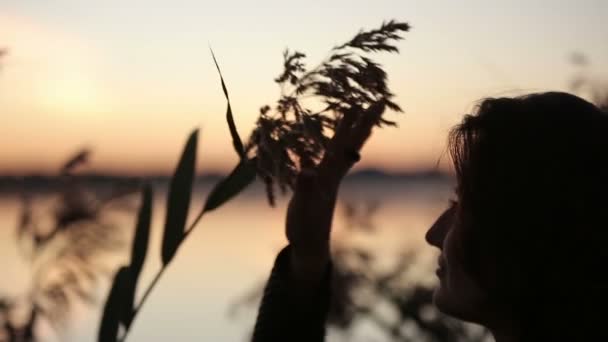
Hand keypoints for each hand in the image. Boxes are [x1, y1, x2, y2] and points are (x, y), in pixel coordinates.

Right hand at [285, 101, 386, 284]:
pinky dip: (317, 147)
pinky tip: (310, 140)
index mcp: (330, 174)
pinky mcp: (313, 184)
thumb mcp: (304, 209)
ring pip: (337, 147)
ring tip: (352, 110)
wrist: (309, 247)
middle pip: (350, 140)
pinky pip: (318, 158)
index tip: (369, 103)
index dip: (357, 123)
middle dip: (363, 120)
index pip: (346, 143)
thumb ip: (305, 189)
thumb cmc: (307, 230)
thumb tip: (307, 171)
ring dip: (345, 128)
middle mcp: (331, 172)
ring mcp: (324, 177)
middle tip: (378, 100)